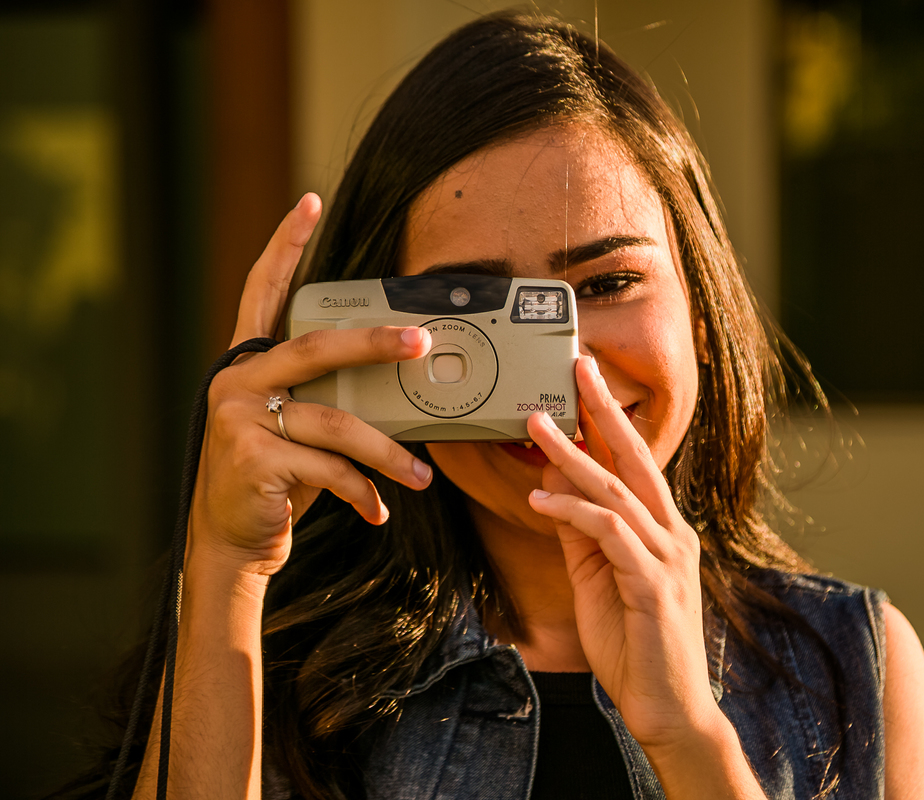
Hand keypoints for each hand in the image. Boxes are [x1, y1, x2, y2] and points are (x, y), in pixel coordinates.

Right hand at [188, 193, 432, 575]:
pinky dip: (362, 492)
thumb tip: (401, 385)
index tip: (309, 201)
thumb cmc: (275, 477)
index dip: (285, 245)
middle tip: (421, 344)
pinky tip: (377, 511)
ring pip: (336, 421)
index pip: (264, 290)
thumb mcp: (295, 429)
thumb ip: (326, 397)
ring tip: (420, 475)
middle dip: (375, 344)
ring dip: (387, 453)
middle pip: (317, 348)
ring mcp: (240, 419)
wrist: (231, 539)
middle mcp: (238, 381)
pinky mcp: (252, 459)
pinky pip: (329, 469)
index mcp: (249, 364)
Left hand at [526, 356, 721, 752]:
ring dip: (574, 455)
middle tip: (578, 369)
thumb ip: (580, 534)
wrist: (668, 709)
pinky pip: (609, 534)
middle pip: (637, 460)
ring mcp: (667, 558)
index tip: (584, 384)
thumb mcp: (597, 579)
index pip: (636, 464)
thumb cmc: (634, 644)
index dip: (610, 421)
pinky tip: (540, 497)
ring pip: (617, 492)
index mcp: (663, 531)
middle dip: (605, 411)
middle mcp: (672, 535)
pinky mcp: (654, 585)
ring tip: (538, 425)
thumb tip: (554, 487)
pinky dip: (573, 511)